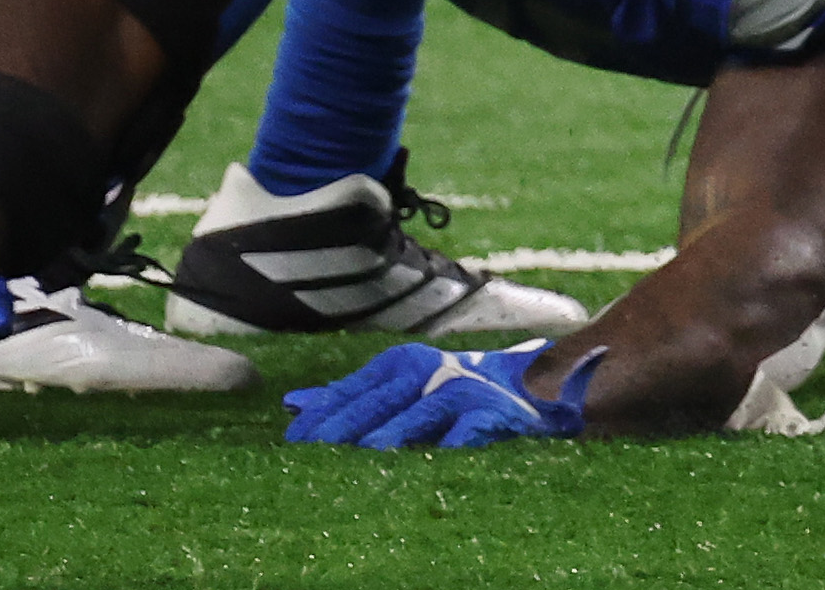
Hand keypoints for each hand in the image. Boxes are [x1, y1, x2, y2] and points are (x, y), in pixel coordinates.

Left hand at [283, 337, 588, 449]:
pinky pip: (468, 431)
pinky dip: (452, 444)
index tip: (293, 439)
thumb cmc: (455, 388)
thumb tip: (292, 403)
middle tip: (312, 451)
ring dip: (393, 433)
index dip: (323, 412)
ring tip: (366, 453)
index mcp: (400, 363)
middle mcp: (428, 371)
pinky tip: (434, 460)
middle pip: (379, 400)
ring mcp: (460, 391)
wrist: (532, 384)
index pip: (352, 387)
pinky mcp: (491, 414)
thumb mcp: (400, 383)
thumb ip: (350, 394)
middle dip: (345, 426)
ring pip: (419, 413)